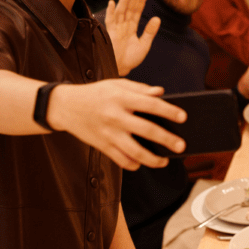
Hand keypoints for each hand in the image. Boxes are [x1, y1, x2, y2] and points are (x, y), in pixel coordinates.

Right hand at [46, 79, 186, 170]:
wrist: (64, 106)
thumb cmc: (95, 94)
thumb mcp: (116, 84)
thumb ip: (140, 89)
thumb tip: (161, 93)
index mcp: (121, 98)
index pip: (151, 105)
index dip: (169, 111)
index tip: (183, 117)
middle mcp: (115, 116)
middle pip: (146, 130)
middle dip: (167, 140)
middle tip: (181, 146)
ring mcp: (108, 133)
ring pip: (134, 151)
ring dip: (152, 159)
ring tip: (164, 161)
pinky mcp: (101, 145)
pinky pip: (119, 159)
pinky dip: (132, 164)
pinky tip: (142, 163)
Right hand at [105, 0, 159, 75]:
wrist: (121, 69)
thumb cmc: (131, 59)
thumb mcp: (144, 44)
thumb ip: (150, 32)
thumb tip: (157, 18)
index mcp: (132, 28)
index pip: (137, 12)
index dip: (140, 1)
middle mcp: (124, 26)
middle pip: (129, 9)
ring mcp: (116, 29)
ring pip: (121, 12)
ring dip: (124, 1)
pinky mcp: (110, 33)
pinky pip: (110, 21)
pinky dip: (111, 12)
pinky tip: (113, 3)